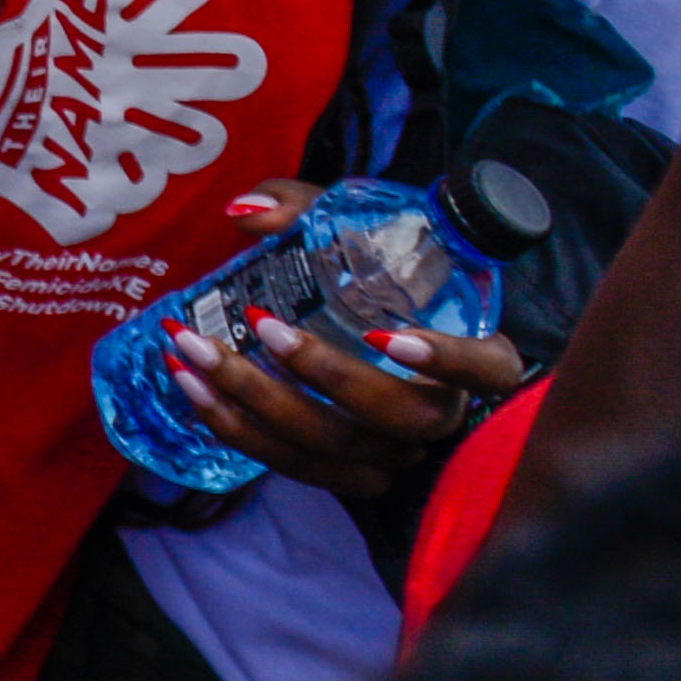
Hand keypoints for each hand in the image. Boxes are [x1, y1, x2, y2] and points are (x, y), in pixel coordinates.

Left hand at [168, 186, 530, 495]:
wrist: (346, 318)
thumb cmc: (363, 269)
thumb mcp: (344, 228)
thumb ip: (304, 210)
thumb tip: (247, 213)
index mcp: (471, 357)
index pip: (488, 371)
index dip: (449, 361)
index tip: (385, 335)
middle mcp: (438, 414)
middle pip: (398, 418)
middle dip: (324, 376)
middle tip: (262, 325)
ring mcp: (391, 452)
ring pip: (337, 451)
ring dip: (260, 407)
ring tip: (198, 356)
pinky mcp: (339, 471)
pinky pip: (293, 466)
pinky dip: (237, 428)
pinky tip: (192, 386)